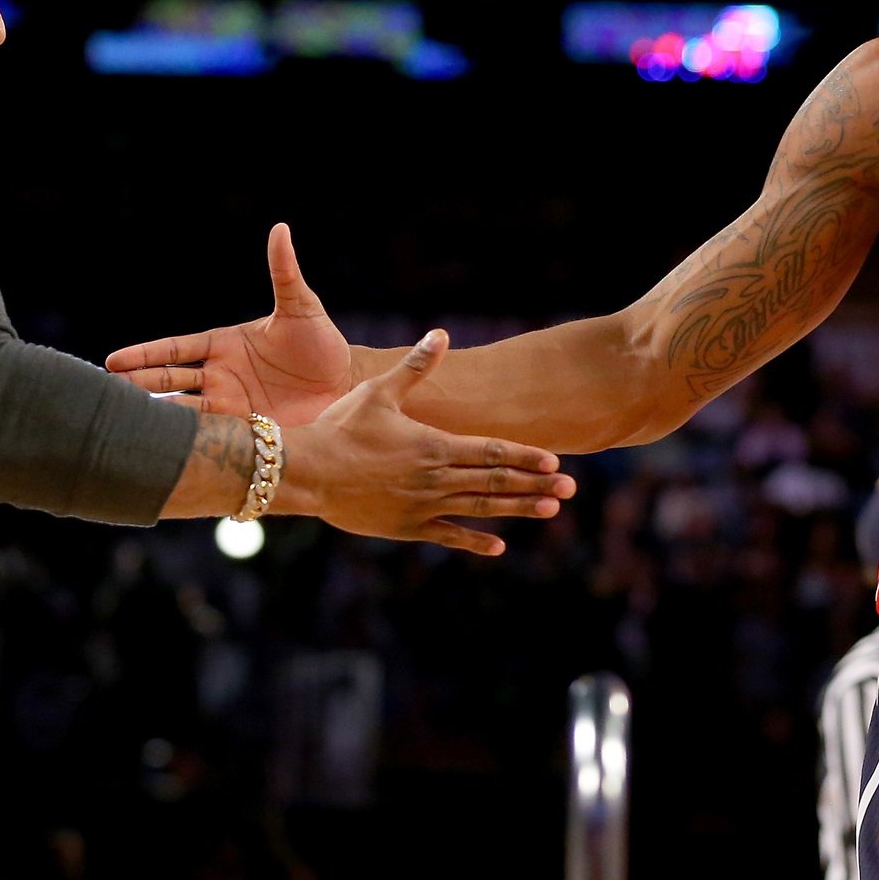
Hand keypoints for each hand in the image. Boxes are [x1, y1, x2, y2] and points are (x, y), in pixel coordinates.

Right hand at [106, 223, 353, 425]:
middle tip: (105, 393)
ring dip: (157, 414)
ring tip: (125, 423)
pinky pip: (212, 434)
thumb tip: (280, 229)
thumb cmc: (322, 342)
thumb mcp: (301, 306)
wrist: (345, 384)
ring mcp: (231, 403)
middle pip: (170, 380)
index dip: (146, 354)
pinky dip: (190, 439)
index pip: (176, 349)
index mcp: (225, 343)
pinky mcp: (247, 427)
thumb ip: (285, 272)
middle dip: (139, 385)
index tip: (114, 361)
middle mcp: (221, 374)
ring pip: (184, 409)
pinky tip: (166, 448)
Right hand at [281, 329, 573, 554]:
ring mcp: (423, 507)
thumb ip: (416, 366)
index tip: (555, 460)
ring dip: (518, 509)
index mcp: (435, 445)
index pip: (492, 452)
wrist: (307, 472)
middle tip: (571, 489)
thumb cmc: (341, 428)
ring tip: (551, 511)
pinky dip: (475, 542)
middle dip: (536, 484)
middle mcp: (436, 478)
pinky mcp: (406, 528)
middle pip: (496, 482)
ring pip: (481, 509)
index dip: (526, 456)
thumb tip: (439, 334)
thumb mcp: (380, 392)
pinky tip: (499, 546)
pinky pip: (448, 537)